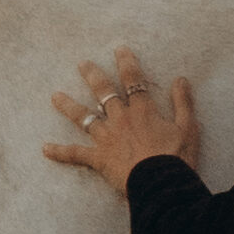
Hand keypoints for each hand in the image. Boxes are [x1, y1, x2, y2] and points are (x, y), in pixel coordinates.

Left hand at [46, 42, 199, 192]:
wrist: (161, 183)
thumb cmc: (177, 157)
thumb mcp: (188, 128)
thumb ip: (183, 102)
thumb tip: (181, 79)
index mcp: (142, 111)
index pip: (133, 80)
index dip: (126, 63)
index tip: (119, 50)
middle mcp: (121, 119)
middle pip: (103, 92)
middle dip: (92, 76)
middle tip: (82, 64)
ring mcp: (107, 138)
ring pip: (84, 118)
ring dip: (68, 106)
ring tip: (55, 96)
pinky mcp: (99, 158)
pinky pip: (76, 154)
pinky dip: (60, 152)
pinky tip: (45, 149)